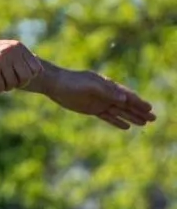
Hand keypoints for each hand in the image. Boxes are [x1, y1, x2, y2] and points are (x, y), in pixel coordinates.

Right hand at [0, 35, 39, 92]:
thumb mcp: (6, 50)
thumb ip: (20, 58)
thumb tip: (39, 72)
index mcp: (18, 47)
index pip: (36, 69)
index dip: (28, 77)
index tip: (17, 77)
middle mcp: (11, 52)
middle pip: (26, 78)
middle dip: (17, 84)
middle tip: (7, 83)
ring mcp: (1, 60)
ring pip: (12, 84)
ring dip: (5, 87)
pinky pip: (0, 87)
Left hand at [37, 66, 155, 131]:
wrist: (55, 84)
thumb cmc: (73, 82)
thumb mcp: (91, 86)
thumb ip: (107, 92)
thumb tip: (124, 99)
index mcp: (108, 86)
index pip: (127, 96)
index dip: (139, 102)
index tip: (149, 108)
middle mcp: (107, 94)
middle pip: (127, 105)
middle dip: (140, 111)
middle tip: (153, 118)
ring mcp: (100, 102)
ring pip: (120, 112)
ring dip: (132, 117)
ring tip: (144, 123)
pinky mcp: (92, 109)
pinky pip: (108, 117)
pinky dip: (117, 121)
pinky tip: (126, 126)